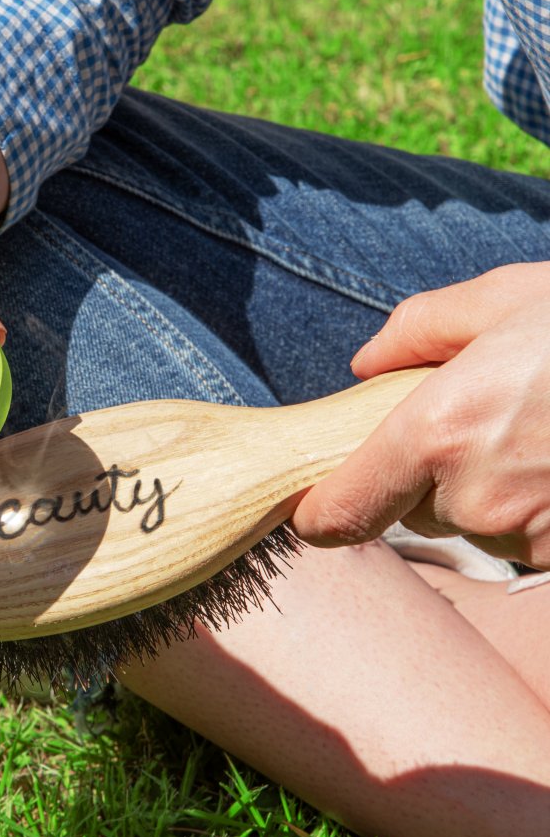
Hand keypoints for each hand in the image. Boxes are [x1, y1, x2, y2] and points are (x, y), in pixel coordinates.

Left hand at [291, 263, 549, 568]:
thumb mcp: (501, 298)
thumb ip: (415, 330)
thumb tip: (362, 366)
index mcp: (437, 433)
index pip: (341, 513)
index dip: (317, 515)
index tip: (309, 507)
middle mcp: (477, 497)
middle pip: (407, 508)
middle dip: (421, 472)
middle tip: (469, 419)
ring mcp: (529, 535)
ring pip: (469, 524)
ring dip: (481, 489)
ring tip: (529, 429)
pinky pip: (521, 538)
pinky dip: (528, 505)